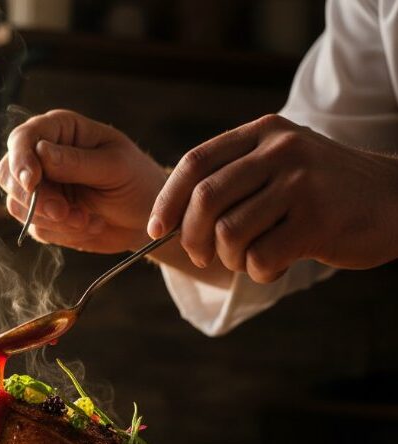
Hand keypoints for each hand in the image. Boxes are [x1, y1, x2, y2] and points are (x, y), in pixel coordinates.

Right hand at [0, 109, 167, 252]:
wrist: (146, 217)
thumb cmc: (137, 180)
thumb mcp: (114, 167)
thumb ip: (77, 161)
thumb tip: (41, 152)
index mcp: (59, 130)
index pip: (22, 139)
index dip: (20, 160)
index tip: (31, 182)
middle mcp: (42, 156)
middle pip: (9, 174)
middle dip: (35, 199)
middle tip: (64, 213)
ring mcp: (40, 187)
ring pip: (18, 205)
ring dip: (52, 220)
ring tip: (88, 220)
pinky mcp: (43, 216)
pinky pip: (36, 228)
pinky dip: (63, 233)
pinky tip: (91, 225)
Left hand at [149, 114, 397, 282]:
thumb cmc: (325, 189)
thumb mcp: (281, 161)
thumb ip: (233, 176)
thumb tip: (169, 217)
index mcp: (263, 133)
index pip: (194, 164)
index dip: (166, 200)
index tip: (155, 229)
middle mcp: (280, 152)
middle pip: (204, 199)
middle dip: (190, 237)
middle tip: (201, 255)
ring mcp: (301, 185)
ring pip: (228, 233)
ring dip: (228, 259)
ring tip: (248, 260)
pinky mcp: (318, 221)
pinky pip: (260, 258)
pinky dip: (257, 273)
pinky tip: (276, 267)